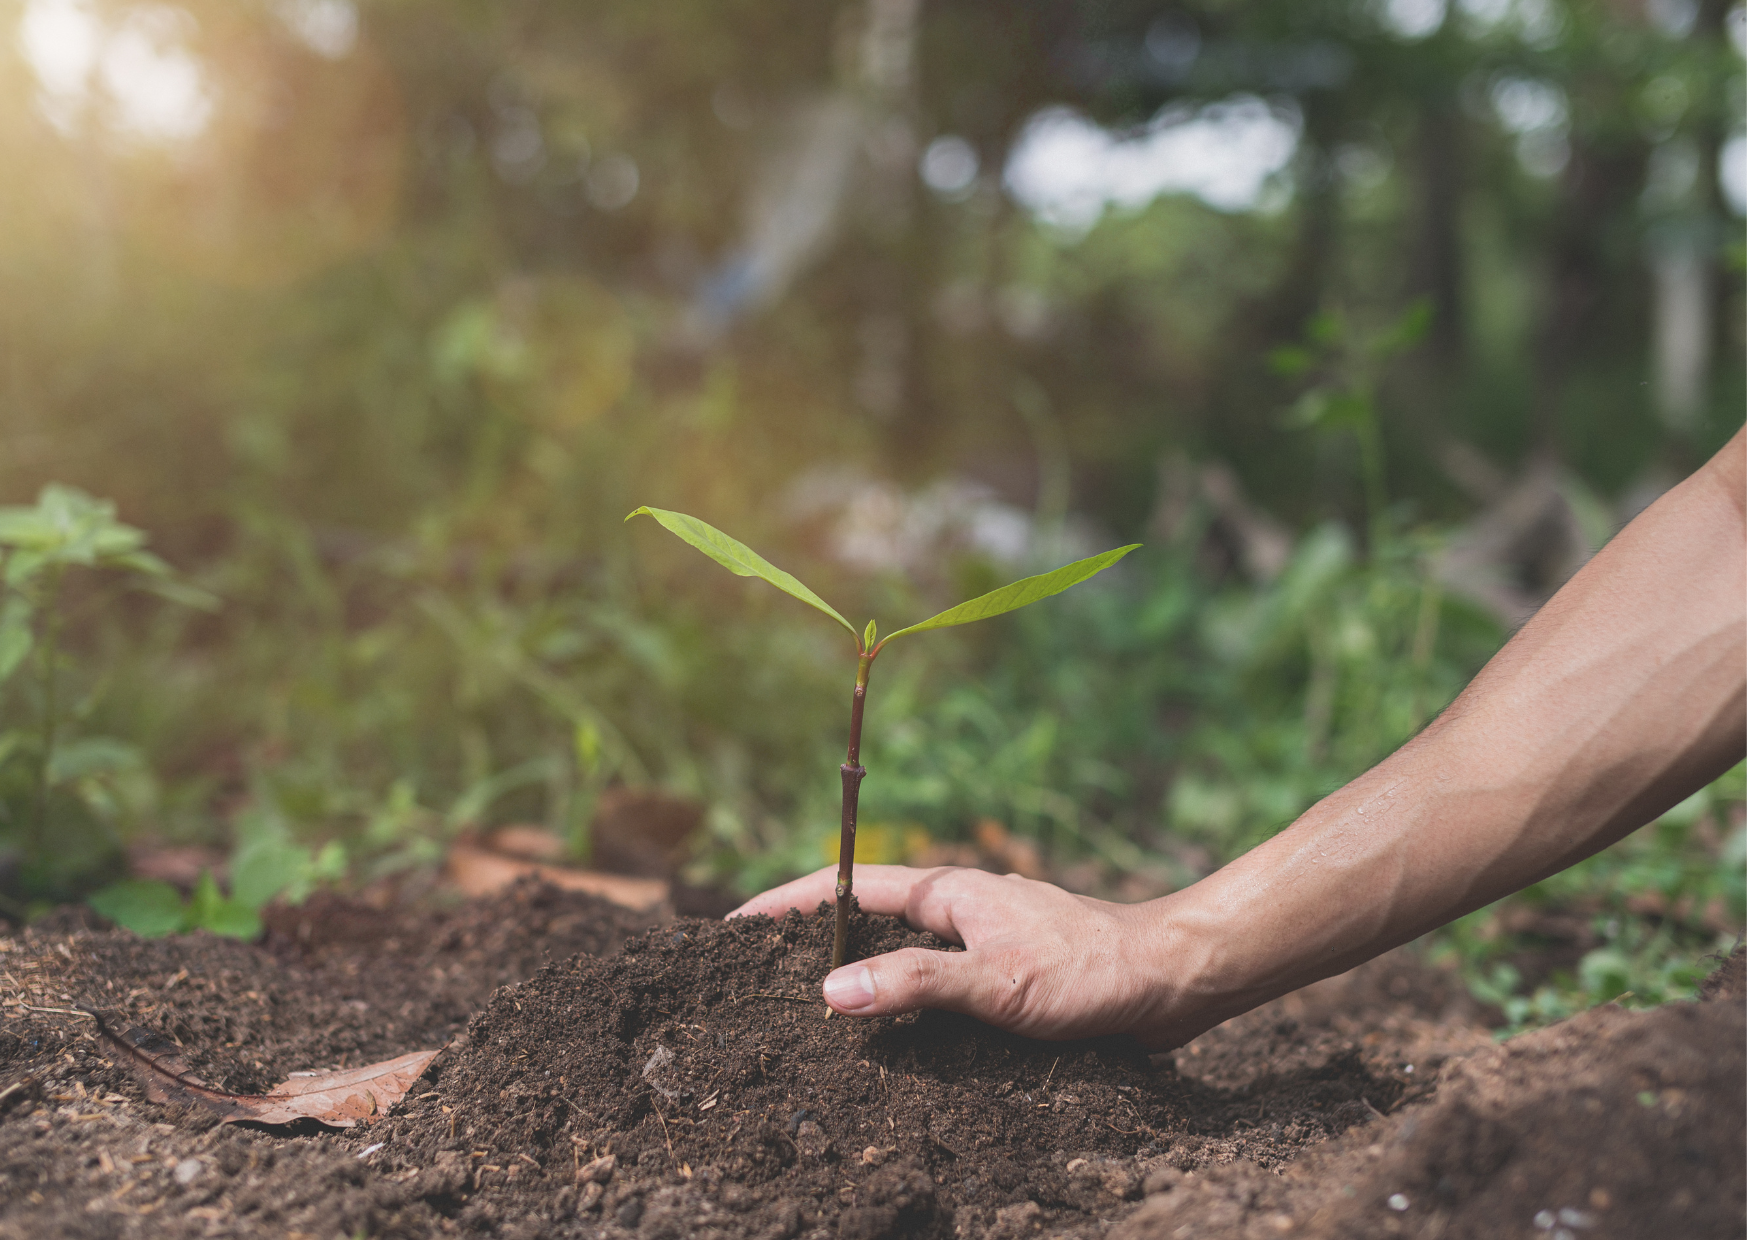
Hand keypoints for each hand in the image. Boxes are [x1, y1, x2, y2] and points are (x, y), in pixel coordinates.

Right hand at [728, 864, 1192, 1046]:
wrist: (1172, 979)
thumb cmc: (1090, 970)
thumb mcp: (996, 982)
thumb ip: (915, 985)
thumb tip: (828, 993)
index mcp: (948, 892)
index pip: (847, 887)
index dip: (789, 903)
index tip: (735, 923)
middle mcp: (959, 908)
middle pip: (867, 919)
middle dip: (812, 939)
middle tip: (756, 974)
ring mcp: (983, 939)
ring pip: (902, 953)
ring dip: (858, 974)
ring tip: (807, 1012)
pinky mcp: (1007, 974)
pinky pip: (935, 981)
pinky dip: (902, 1001)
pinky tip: (892, 1040)